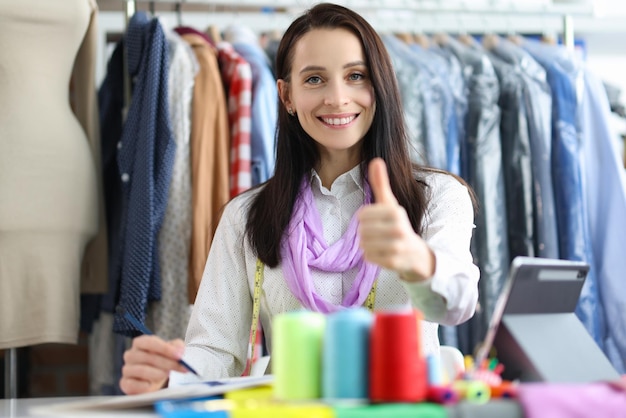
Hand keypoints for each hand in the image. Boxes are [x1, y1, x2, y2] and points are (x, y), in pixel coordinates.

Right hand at [120, 335, 188, 394]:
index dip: (165, 348)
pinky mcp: (125, 383)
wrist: (155, 378)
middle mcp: (131, 354)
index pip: (150, 342)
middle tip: (181, 367)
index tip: (179, 355)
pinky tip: (152, 385)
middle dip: (167, 362)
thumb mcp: (172, 351)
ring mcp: (127, 369)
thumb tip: (180, 351)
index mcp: (140, 343)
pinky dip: (145, 385)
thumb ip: (177, 347)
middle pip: (148, 357)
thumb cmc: (162, 361)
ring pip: (142, 370)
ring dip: (158, 373)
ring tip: (166, 375)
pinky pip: (133, 384)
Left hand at [357, 158, 434, 281]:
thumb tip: (376, 160)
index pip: (362, 215)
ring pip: (363, 244)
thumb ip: (381, 183)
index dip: (365, 219)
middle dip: (366, 232)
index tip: (376, 220)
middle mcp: (398, 229)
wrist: (417, 254)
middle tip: (379, 234)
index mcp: (396, 211)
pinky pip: (368, 257)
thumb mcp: (391, 203)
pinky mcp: (393, 262)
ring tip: (380, 243)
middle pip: (362, 230)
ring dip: (368, 244)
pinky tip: (382, 253)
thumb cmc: (398, 225)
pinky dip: (371, 256)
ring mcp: (396, 247)